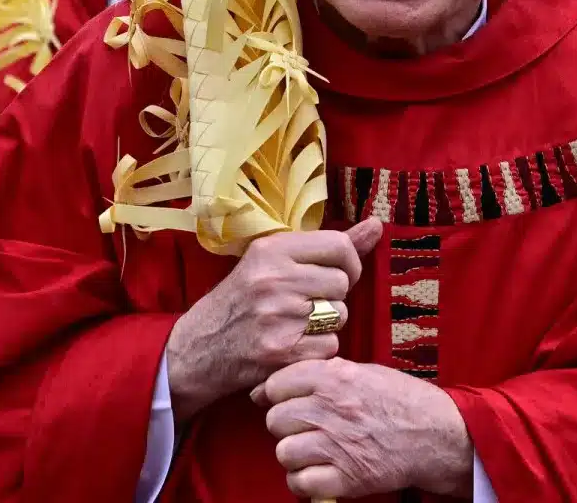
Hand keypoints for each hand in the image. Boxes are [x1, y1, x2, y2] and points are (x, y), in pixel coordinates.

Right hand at [163, 218, 383, 418]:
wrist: (199, 346)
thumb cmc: (243, 300)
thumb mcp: (275, 262)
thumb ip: (330, 246)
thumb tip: (377, 225)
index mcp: (273, 248)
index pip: (339, 246)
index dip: (349, 264)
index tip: (337, 274)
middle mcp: (275, 277)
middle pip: (343, 284)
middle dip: (333, 297)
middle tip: (306, 304)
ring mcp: (277, 315)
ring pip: (339, 315)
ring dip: (327, 324)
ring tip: (296, 324)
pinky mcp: (280, 350)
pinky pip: (330, 346)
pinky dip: (318, 350)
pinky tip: (293, 346)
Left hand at [254, 358, 473, 498]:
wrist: (436, 434)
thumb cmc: (401, 401)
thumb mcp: (364, 371)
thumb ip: (322, 374)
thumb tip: (274, 385)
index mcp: (335, 378)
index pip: (276, 384)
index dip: (276, 394)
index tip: (285, 401)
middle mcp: (332, 410)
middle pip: (276, 420)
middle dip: (285, 425)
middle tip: (303, 427)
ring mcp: (338, 446)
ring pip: (284, 452)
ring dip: (294, 455)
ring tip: (312, 451)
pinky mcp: (347, 478)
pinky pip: (300, 483)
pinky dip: (304, 481)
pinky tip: (317, 472)